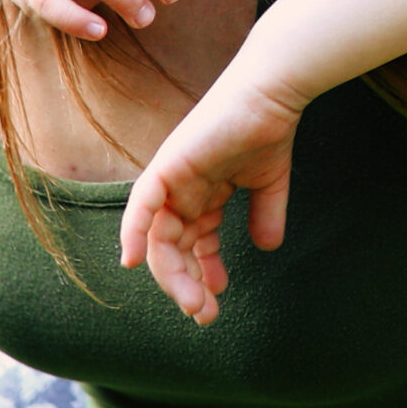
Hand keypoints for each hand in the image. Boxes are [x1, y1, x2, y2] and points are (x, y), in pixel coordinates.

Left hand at [117, 72, 308, 322]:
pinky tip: (134, 262)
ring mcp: (170, 178)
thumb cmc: (269, 128)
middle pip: (173, 248)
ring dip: (172, 274)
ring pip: (158, 238)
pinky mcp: (167, 166)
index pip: (193, 243)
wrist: (272, 93)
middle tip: (204, 314)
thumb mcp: (269, 184)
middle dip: (186, 284)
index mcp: (201, 193)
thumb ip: (265, 215)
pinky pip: (141, 205)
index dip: (202, 273)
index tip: (216, 301)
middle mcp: (180, 189)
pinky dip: (133, 232)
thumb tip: (269, 248)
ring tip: (193, 303)